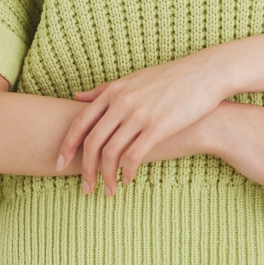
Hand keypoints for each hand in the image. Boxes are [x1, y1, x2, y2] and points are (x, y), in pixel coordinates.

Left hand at [57, 51, 226, 194]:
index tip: (59, 163)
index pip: (80, 122)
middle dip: (85, 169)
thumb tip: (76, 97)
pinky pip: (134, 156)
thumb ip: (103, 90)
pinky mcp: (158, 127)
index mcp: (113, 91)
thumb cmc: (170, 78)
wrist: (205, 74)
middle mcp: (121, 103)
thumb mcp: (132, 79)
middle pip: (92, 142)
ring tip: (108, 190)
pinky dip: (127, 172)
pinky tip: (128, 181)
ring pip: (111, 153)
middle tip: (85, 188)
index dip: (67, 145)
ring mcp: (139, 115)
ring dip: (106, 176)